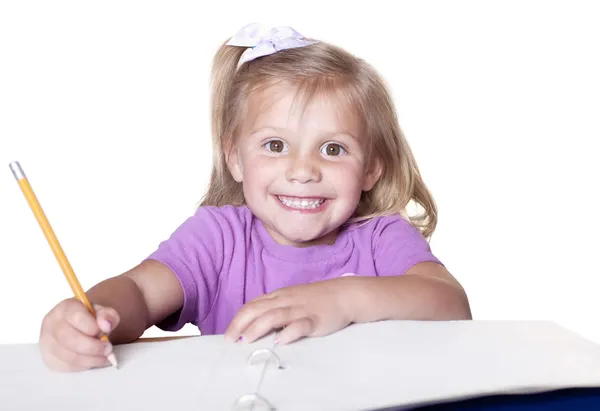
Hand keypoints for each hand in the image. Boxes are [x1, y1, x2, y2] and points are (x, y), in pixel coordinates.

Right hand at [39, 297, 119, 371]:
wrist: (77, 328)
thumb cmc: (90, 320)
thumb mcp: (102, 313)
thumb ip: (107, 315)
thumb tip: (106, 325)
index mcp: (65, 308)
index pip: (76, 317)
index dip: (93, 328)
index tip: (105, 332)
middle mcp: (52, 323)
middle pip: (70, 339)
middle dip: (93, 347)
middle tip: (108, 349)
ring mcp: (47, 342)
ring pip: (68, 356)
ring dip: (91, 359)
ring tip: (104, 356)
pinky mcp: (49, 358)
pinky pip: (67, 366)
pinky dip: (84, 366)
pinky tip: (94, 361)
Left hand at [225, 278, 357, 344]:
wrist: (345, 294)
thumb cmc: (317, 299)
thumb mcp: (292, 300)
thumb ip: (275, 310)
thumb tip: (254, 327)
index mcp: (279, 296)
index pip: (253, 305)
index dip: (238, 319)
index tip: (228, 334)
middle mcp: (286, 301)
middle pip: (258, 309)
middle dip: (241, 324)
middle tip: (230, 340)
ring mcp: (301, 309)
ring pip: (274, 315)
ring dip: (258, 327)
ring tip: (247, 340)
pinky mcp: (315, 320)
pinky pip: (300, 325)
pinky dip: (288, 333)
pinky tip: (280, 341)